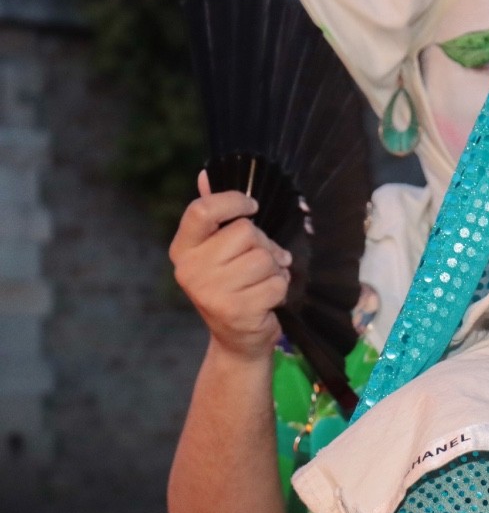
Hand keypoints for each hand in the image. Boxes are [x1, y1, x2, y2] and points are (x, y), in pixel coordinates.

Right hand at [170, 170, 291, 360]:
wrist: (238, 339)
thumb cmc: (235, 285)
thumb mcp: (221, 250)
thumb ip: (216, 214)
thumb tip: (205, 173)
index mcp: (183, 249)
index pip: (202, 210)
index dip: (233, 201)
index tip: (252, 206)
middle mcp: (190, 270)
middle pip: (245, 231)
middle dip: (264, 245)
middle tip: (261, 263)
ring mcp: (210, 292)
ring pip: (264, 257)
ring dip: (274, 270)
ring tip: (262, 282)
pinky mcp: (235, 311)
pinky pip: (276, 282)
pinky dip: (280, 289)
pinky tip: (267, 300)